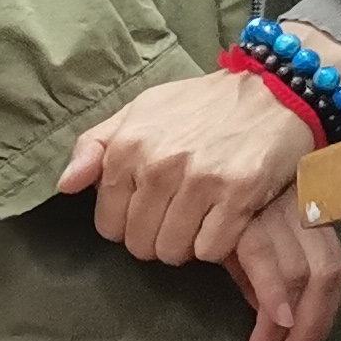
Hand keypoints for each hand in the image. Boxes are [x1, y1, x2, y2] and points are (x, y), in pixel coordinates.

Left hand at [57, 66, 340, 340]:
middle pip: (139, 243)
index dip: (127, 224)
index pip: (108, 224)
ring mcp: (200, 179)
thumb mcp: (140, 111)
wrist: (275, 89)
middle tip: (178, 216)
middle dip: (156, 237)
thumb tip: (65, 185)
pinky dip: (217, 244)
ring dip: (186, 244)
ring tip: (201, 219)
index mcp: (128, 146)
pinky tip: (225, 220)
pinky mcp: (238, 194)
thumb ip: (94, 145)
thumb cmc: (202, 105)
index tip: (149, 209)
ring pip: (173, 251)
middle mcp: (159, 163)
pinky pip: (210, 250)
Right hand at [221, 198, 340, 340]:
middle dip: (310, 330)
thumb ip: (257, 268)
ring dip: (285, 327)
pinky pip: (262, 254)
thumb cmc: (213, 187)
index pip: (332, 268)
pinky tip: (271, 320)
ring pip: (299, 271)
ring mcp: (271, 204)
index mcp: (303, 211)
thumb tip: (270, 313)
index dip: (322, 317)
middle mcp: (296, 206)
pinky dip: (271, 292)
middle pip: (325, 273)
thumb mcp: (240, 230)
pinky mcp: (239, 205)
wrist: (193, 144)